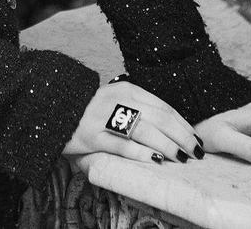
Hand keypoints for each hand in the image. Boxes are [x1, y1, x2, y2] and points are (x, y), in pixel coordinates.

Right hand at [63, 81, 204, 163]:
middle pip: (159, 118)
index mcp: (127, 90)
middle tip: (196, 151)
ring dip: (167, 145)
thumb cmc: (91, 108)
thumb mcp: (116, 99)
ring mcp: (105, 118)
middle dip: (182, 136)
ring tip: (181, 157)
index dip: (183, 123)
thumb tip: (171, 128)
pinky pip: (122, 145)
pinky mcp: (93, 136)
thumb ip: (139, 107)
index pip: (163, 106)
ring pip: (144, 130)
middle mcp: (118, 100)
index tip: (196, 137)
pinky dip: (141, 153)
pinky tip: (156, 160)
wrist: (54, 105)